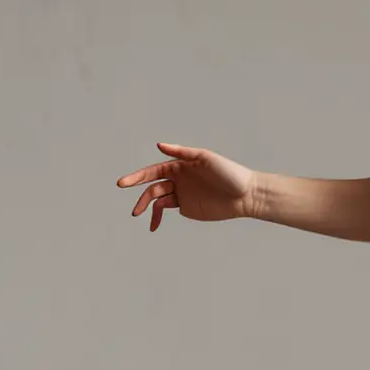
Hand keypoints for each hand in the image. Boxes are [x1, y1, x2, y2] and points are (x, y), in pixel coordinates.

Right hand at [116, 143, 257, 231]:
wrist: (245, 195)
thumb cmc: (228, 173)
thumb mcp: (205, 158)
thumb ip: (182, 153)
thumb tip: (159, 145)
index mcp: (180, 165)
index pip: (153, 171)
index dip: (137, 177)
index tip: (124, 183)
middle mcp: (178, 179)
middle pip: (152, 187)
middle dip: (140, 197)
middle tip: (133, 209)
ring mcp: (181, 194)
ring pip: (157, 199)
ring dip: (147, 207)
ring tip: (140, 215)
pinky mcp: (187, 207)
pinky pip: (166, 210)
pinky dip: (157, 217)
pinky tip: (154, 224)